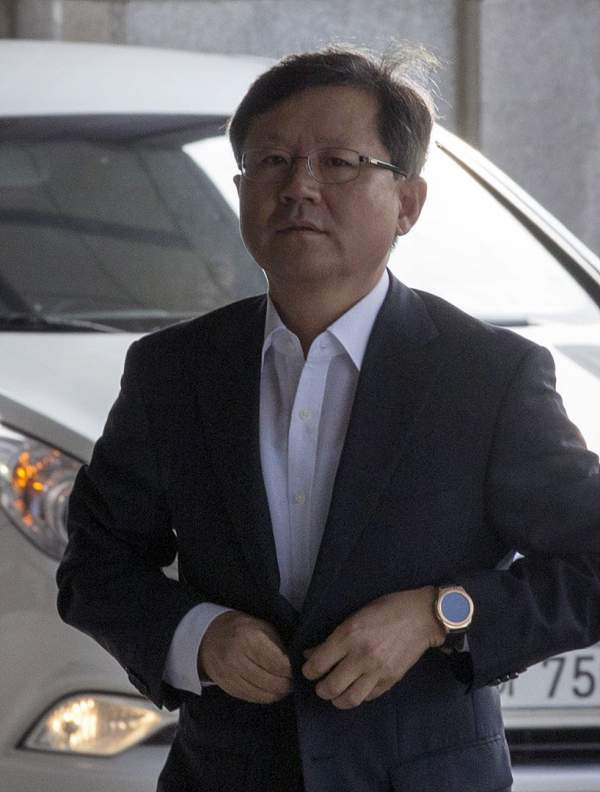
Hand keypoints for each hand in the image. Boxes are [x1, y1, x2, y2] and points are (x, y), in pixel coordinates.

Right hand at [198, 610, 292, 703]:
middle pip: (272, 682)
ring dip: (278, 693)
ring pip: (263, 694)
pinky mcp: (227, 687)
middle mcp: (238, 658)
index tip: (297, 669)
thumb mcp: (261, 627)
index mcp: (249, 639)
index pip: (279, 663)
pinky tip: (271, 690)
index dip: (292, 670)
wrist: (208, 636)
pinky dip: (264, 696)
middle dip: (287, 684)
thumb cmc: (241, 628)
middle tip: (294, 681)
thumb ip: (278, 645)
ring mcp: (230, 675)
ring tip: (285, 687)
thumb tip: (294, 664)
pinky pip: (251, 698)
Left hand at [302, 586, 445, 709]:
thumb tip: (310, 654)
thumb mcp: (355, 616)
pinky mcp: (390, 681)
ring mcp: (377, 671)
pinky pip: (368, 698)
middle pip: (331, 687)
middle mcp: (361, 656)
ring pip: (349, 700)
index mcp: (348, 635)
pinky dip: (358, 696)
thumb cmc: (385, 609)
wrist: (421, 616)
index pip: (318, 664)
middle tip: (321, 686)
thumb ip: (332, 638)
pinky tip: (355, 689)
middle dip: (321, 690)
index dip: (308, 671)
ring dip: (337, 700)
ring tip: (336, 694)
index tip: (309, 671)